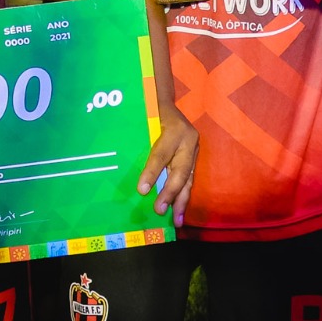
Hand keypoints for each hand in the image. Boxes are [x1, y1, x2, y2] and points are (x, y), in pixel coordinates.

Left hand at [138, 106, 196, 225]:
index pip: (161, 154)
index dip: (151, 173)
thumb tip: (127, 168)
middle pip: (180, 170)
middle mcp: (188, 140)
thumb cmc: (149, 111)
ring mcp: (194, 149)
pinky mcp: (194, 157)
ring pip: (189, 178)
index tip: (141, 190)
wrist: (165, 101)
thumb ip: (139, 142)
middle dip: (170, 193)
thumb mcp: (144, 121)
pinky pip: (190, 179)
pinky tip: (179, 210)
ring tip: (177, 220)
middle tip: (160, 211)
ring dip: (181, 201)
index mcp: (174, 129)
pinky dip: (183, 195)